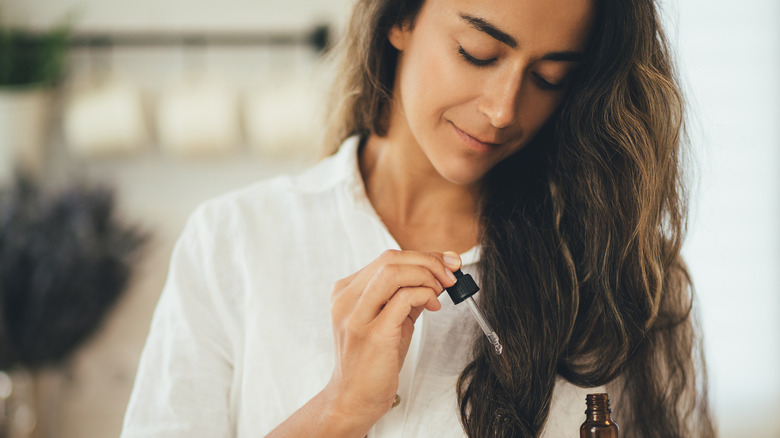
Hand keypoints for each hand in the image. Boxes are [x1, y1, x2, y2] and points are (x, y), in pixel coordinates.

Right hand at [324, 249, 461, 430]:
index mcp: (347, 292)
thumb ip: (407, 297)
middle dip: (428, 261)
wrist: (353, 399)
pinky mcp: (372, 332)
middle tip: (451, 274)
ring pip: (393, 271)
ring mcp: (356, 315)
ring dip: (427, 274)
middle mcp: (346, 299)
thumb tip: (437, 274)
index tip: (447, 262)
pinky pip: (403, 298)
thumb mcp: (389, 321)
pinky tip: (433, 304)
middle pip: (390, 259)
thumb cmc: (371, 362)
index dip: (422, 256)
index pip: (387, 259)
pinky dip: (425, 294)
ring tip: (442, 289)